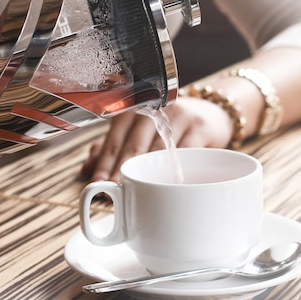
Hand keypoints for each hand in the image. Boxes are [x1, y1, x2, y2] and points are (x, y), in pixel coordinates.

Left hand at [81, 97, 234, 181]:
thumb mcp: (140, 131)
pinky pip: (186, 152)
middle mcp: (155, 108)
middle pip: (134, 143)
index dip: (104, 161)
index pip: (115, 137)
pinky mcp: (202, 127)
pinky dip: (177, 170)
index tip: (97, 182)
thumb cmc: (169, 127)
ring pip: (159, 148)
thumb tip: (87, 167)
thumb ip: (113, 145)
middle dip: (121, 169)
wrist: (212, 114)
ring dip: (148, 172)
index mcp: (134, 108)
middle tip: (112, 190)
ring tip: (138, 191)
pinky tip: (170, 184)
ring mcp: (180, 116)